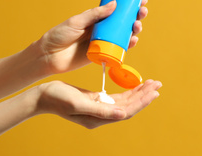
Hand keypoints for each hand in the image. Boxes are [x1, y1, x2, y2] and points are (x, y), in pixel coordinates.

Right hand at [36, 79, 161, 128]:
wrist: (43, 96)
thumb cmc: (58, 98)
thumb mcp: (78, 103)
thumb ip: (100, 110)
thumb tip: (122, 114)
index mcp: (98, 118)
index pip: (126, 111)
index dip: (141, 101)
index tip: (153, 91)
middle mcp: (101, 116)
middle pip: (129, 106)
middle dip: (144, 95)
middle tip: (158, 84)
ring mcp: (99, 109)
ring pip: (124, 101)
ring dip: (138, 92)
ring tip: (151, 84)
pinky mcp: (96, 101)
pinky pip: (116, 97)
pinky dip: (127, 91)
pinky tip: (135, 85)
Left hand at [38, 0, 148, 73]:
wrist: (48, 56)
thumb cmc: (59, 35)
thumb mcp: (77, 21)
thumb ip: (95, 14)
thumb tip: (115, 4)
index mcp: (96, 18)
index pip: (117, 9)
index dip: (130, 4)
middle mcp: (103, 29)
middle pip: (124, 21)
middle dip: (136, 16)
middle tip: (142, 11)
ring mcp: (104, 41)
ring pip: (124, 35)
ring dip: (134, 29)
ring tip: (137, 26)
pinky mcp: (103, 55)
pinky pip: (119, 50)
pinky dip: (128, 45)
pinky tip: (133, 40)